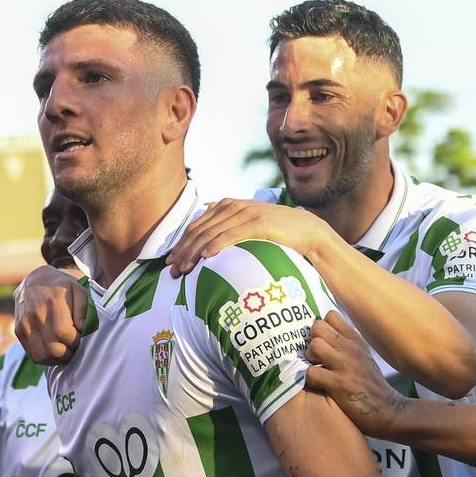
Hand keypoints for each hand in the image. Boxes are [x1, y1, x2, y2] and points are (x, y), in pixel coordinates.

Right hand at [14, 265, 87, 364]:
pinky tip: (54, 351)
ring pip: (42, 355)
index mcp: (54, 302)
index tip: (80, 338)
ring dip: (57, 359)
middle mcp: (36, 313)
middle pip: (54, 349)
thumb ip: (84, 309)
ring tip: (65, 351)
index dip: (76, 341)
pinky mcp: (18, 331)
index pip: (64, 333)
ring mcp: (25, 323)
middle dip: (68, 353)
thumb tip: (82, 329)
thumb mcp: (79, 290)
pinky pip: (33, 355)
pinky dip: (46, 358)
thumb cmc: (62, 289)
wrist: (34, 282)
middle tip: (74, 347)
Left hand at [166, 200, 331, 276]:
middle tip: (173, 271)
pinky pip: (231, 235)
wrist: (305, 230)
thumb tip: (204, 251)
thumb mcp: (245, 229)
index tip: (170, 262)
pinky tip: (205, 257)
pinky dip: (216, 245)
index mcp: (225, 206)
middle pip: (198, 230)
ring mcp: (244, 212)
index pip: (195, 226)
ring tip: (185, 269)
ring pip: (211, 233)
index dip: (180, 244)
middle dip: (183, 251)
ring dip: (194, 252)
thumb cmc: (274, 235)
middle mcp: (231, 206)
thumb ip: (226, 232)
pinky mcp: (257, 222)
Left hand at [305, 311, 402, 437]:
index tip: (322, 341)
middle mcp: (351, 348)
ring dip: (309, 359)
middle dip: (311, 341)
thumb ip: (348, 345)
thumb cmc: (372, 386)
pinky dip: (311, 381)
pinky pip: (311, 373)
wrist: (389, 411)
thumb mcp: (365, 357)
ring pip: (314, 346)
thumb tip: (327, 336)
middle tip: (316, 357)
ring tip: (317, 370)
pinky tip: (319, 386)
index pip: (331, 315)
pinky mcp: (339, 384)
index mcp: (356, 341)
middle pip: (318, 326)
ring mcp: (345, 365)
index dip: (321, 327)